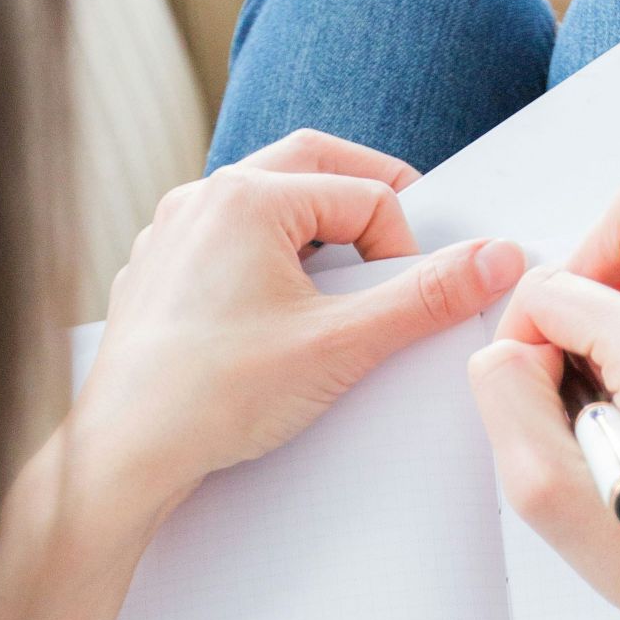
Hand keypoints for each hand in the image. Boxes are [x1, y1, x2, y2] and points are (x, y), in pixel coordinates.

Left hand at [73, 129, 524, 507]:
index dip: (403, 245)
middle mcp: (202, 199)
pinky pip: (226, 239)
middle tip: (400, 246)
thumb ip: (425, 298)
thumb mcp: (342, 345)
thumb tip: (493, 260)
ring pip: (265, 202)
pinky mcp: (157, 272)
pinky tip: (279, 314)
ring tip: (339, 285)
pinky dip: (267, 258)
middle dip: (366, 200)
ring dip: (314, 229)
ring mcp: (172, 233)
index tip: (406, 300)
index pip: (365, 193)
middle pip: (311, 165)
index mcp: (247, 197)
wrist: (125, 454)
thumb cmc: (213, 397)